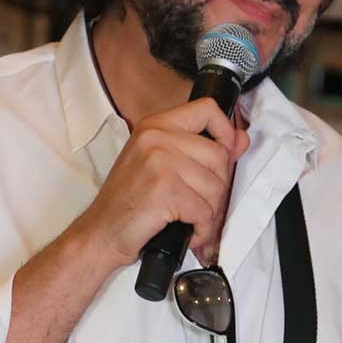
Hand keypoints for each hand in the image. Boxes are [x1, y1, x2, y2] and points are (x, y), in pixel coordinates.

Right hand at [81, 98, 249, 266]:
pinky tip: (190, 232)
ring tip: (191, 220)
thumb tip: (241, 139)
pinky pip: (204, 211)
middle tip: (200, 205)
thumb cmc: (128, 202)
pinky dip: (202, 229)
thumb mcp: (161, 165)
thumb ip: (201, 149)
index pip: (208, 109)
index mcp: (156, 125)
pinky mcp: (164, 189)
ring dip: (210, 212)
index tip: (226, 152)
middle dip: (217, 188)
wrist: (100, 233)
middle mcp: (157, 137)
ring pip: (215, 186)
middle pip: (219, 155)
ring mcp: (159, 161)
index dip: (226, 132)